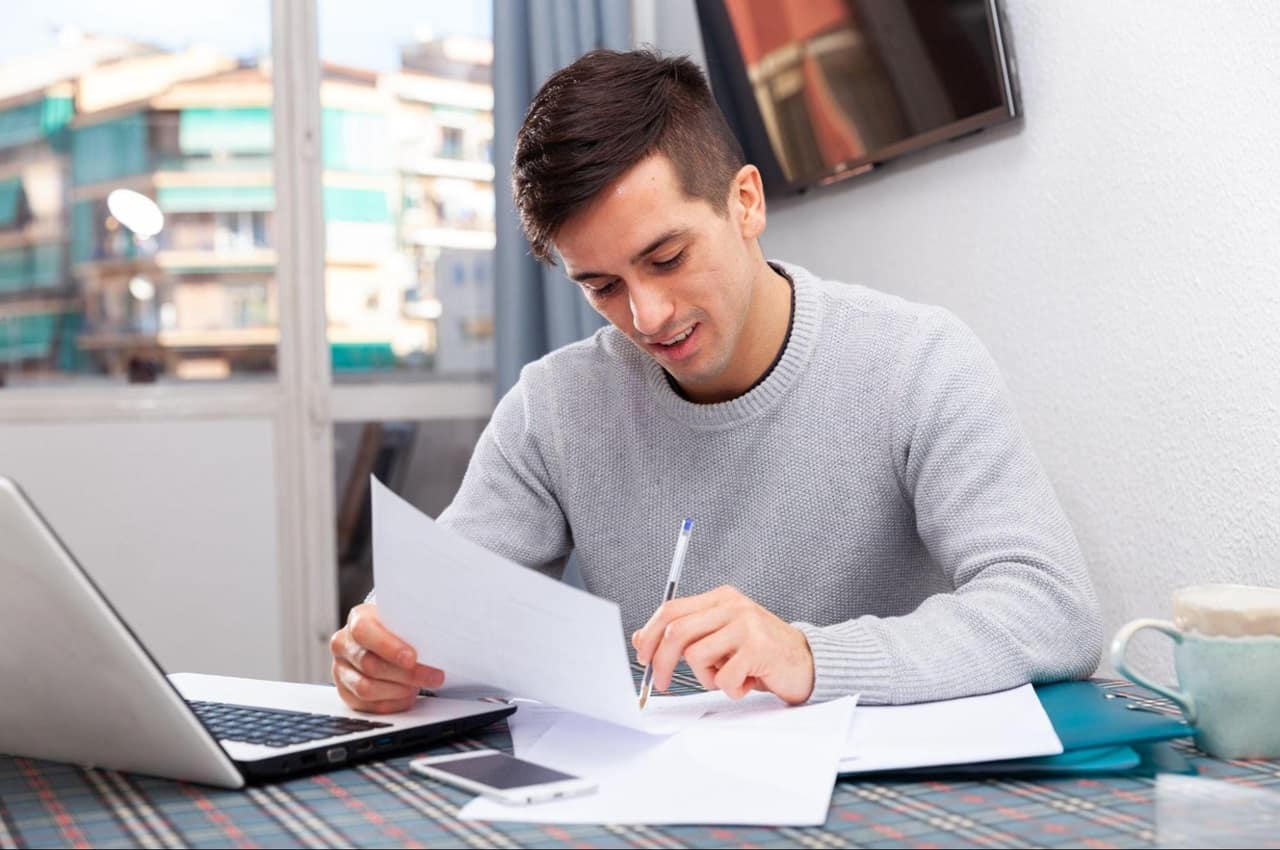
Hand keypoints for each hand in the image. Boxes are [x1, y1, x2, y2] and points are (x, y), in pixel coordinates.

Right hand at [330, 603, 444, 712]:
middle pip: (369, 664)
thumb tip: (437, 644)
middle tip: (433, 677)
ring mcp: (341, 669)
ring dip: (398, 690)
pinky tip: (406, 696)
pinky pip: (367, 706)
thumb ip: (413, 628)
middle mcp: (344, 644)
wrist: (385, 639)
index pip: (364, 632)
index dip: (388, 647)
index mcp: (357, 619)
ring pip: (366, 688)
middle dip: (406, 674)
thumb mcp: (405, 621)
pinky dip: (391, 703)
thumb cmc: (398, 629)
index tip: (412, 658)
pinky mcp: (346, 692)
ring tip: (418, 686)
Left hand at [631, 585, 814, 703]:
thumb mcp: (720, 637)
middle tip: (660, 683)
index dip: (649, 635)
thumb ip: (686, 634)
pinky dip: (731, 689)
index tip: (643, 658)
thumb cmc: (759, 652)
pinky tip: (749, 682)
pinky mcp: (759, 648)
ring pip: (696, 657)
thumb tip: (640, 639)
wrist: (808, 662)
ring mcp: (747, 625)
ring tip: (729, 677)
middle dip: (661, 663)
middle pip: (676, 632)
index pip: (671, 610)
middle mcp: (733, 606)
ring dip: (707, 678)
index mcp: (720, 598)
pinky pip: (723, 678)